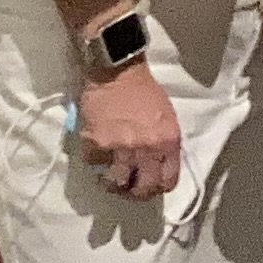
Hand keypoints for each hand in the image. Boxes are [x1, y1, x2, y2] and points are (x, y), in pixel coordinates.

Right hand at [72, 61, 183, 199]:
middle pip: (143, 189)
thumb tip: (156, 167)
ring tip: (108, 177)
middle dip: (134, 193)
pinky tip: (96, 150)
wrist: (116, 70)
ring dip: (111, 183)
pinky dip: (94, 160)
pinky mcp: (97, 143)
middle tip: (127, 188)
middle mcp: (147, 149)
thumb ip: (163, 144)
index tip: (148, 186)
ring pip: (116, 183)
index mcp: (168, 142)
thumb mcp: (166, 118)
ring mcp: (121, 148)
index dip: (157, 188)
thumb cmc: (143, 90)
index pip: (168, 181)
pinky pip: (94, 164)